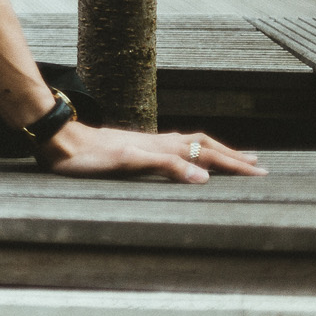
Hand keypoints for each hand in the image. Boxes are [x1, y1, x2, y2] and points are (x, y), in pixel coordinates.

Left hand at [38, 122, 263, 182]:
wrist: (56, 139)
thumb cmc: (86, 156)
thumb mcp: (126, 162)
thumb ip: (164, 166)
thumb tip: (204, 176)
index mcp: (159, 147)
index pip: (205, 153)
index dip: (232, 163)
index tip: (259, 172)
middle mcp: (155, 142)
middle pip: (201, 145)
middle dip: (230, 155)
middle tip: (257, 163)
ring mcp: (144, 142)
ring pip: (187, 143)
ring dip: (213, 150)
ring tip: (230, 155)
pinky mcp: (131, 146)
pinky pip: (171, 146)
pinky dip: (189, 150)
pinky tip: (183, 153)